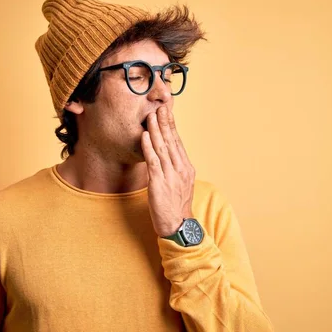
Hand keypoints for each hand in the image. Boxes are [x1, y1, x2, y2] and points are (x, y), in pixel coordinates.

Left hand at [141, 105, 194, 236]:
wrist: (178, 225)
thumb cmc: (176, 206)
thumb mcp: (180, 184)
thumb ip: (175, 169)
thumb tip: (168, 155)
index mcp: (186, 168)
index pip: (178, 142)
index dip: (172, 126)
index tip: (167, 112)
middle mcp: (180, 169)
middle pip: (172, 141)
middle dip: (165, 122)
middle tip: (160, 106)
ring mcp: (171, 176)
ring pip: (163, 148)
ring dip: (156, 130)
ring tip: (151, 116)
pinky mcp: (159, 183)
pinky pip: (154, 161)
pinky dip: (149, 147)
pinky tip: (146, 135)